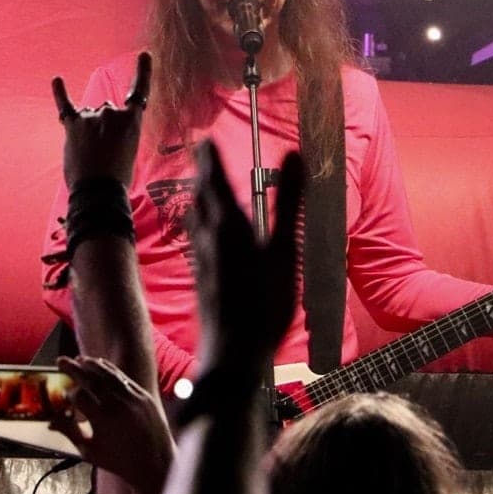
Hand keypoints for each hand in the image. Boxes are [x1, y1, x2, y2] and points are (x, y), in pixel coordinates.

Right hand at [48, 354, 174, 489]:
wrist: (155, 464)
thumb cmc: (119, 462)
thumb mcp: (90, 451)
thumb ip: (70, 433)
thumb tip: (50, 422)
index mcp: (103, 420)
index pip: (79, 397)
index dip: (68, 395)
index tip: (63, 395)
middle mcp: (118, 405)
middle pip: (92, 379)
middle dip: (74, 368)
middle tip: (61, 360)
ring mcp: (134, 398)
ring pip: (109, 374)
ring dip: (92, 365)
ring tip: (79, 359)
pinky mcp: (144, 396)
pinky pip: (124, 378)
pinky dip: (111, 370)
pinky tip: (101, 365)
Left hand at [51, 52, 150, 187]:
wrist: (98, 191)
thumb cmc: (118, 176)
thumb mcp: (129, 150)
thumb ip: (118, 131)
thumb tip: (99, 123)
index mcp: (132, 119)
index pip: (139, 92)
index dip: (142, 72)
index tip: (143, 55)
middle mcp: (111, 112)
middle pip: (108, 111)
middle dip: (105, 126)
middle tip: (105, 153)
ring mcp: (91, 117)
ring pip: (90, 115)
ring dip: (89, 129)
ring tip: (90, 155)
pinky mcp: (73, 125)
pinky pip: (66, 105)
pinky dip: (60, 92)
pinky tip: (57, 79)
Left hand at [189, 142, 304, 381]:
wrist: (233, 354)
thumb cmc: (263, 304)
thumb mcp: (284, 250)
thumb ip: (289, 201)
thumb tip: (295, 154)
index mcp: (229, 225)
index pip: (213, 180)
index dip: (209, 158)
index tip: (206, 139)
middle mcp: (210, 238)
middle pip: (202, 197)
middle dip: (203, 174)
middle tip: (204, 156)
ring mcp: (203, 260)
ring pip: (197, 219)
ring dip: (199, 197)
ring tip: (202, 186)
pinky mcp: (203, 278)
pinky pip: (199, 238)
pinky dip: (202, 221)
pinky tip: (207, 234)